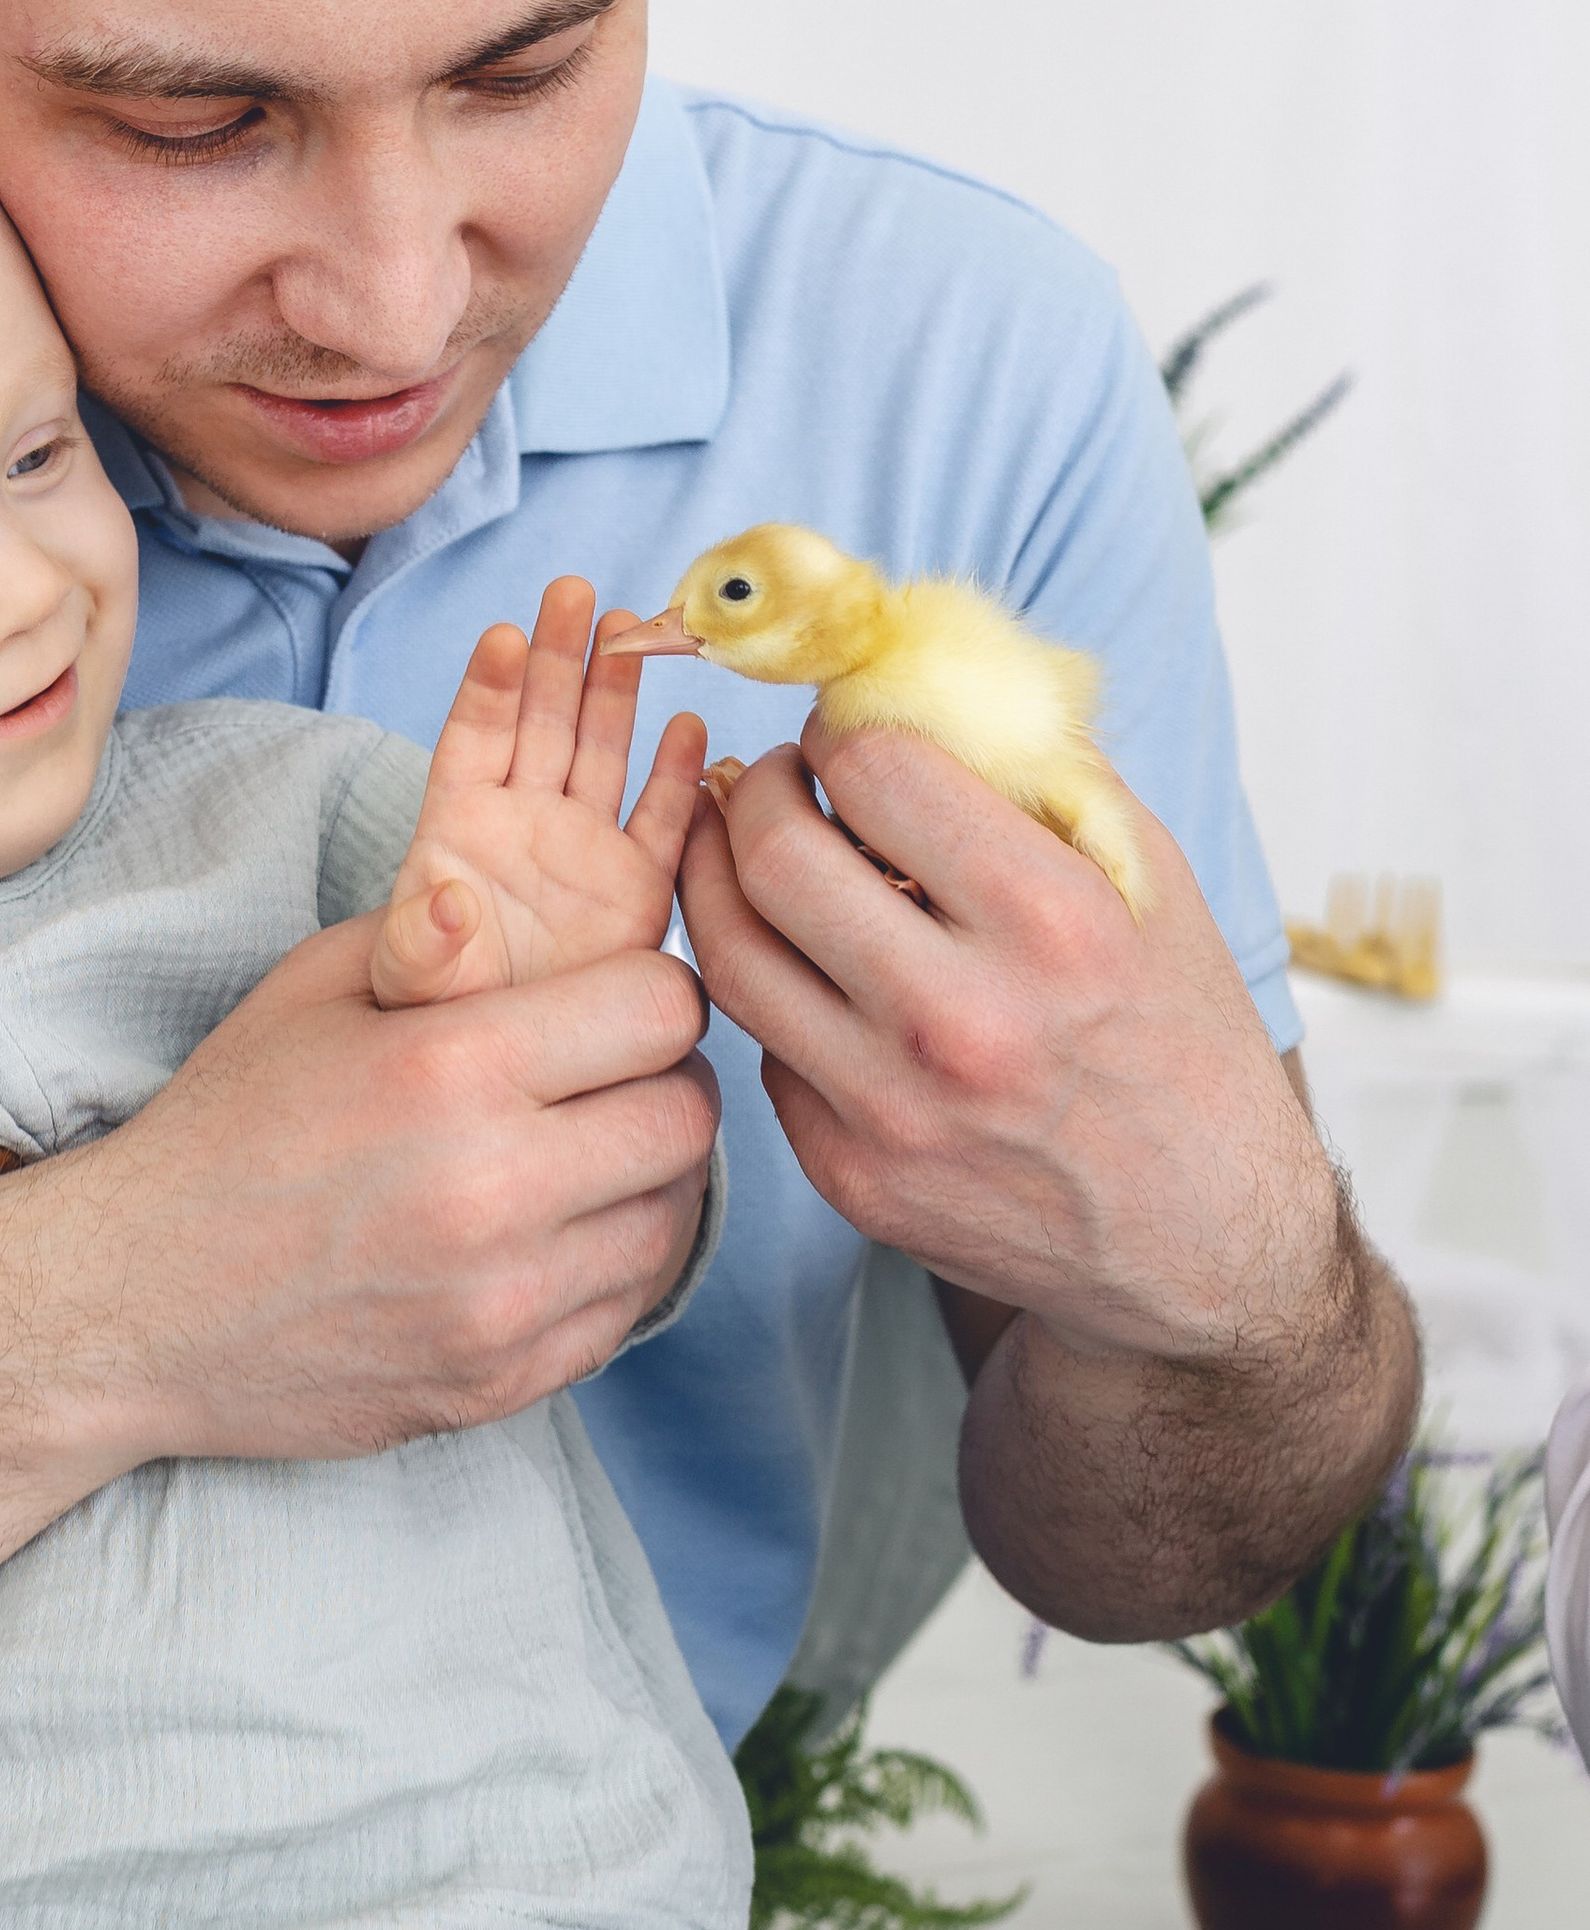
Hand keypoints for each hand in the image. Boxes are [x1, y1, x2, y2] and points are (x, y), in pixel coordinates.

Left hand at [369, 577, 707, 1005]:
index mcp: (460, 830)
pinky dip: (676, 778)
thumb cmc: (445, 1018)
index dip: (487, 688)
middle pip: (540, 722)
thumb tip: (440, 899)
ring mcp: (584, 851)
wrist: (514, 1075)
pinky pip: (661, 823)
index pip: (473, 741)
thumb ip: (419, 943)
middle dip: (555, 656)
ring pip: (600, 752)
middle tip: (570, 591)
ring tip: (626, 626)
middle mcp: (525, 824)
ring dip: (612, 690)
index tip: (501, 635)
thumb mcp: (414, 984)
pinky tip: (689, 726)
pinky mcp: (638, 892)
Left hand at [674, 717, 1416, 1632]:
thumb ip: (1035, 775)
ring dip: (720, 876)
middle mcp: (962, 1020)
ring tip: (747, 846)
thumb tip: (911, 684)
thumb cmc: (1183, 1039)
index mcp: (1051, 923)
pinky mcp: (852, 1176)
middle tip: (777, 780)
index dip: (847, 734)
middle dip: (758, 788)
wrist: (1209, 1245)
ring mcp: (895, 1110)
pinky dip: (774, 989)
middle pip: (773, 852)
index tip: (848, 740)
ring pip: (729, 951)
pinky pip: (763, 1048)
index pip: (874, 767)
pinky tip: (806, 966)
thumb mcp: (1148, 882)